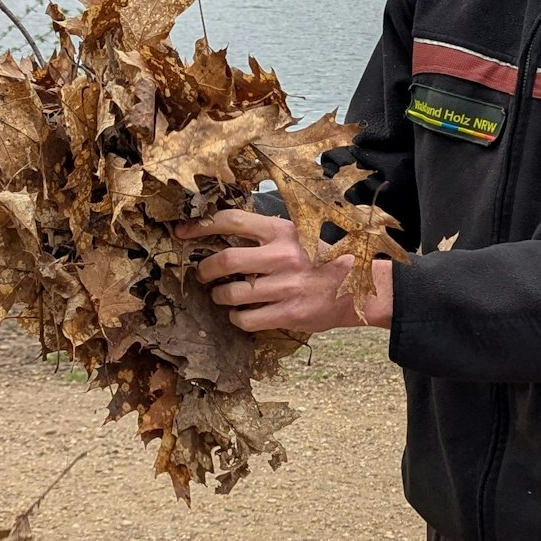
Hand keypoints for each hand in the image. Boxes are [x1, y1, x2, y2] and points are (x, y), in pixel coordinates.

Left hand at [174, 209, 393, 332]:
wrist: (358, 287)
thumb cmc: (319, 259)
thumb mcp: (296, 236)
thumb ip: (263, 235)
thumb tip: (219, 235)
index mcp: (281, 231)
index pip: (230, 221)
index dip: (200, 227)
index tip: (182, 233)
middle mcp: (281, 256)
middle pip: (223, 262)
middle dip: (205, 271)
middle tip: (204, 274)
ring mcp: (284, 287)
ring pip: (230, 295)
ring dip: (219, 297)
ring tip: (222, 296)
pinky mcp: (288, 313)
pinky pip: (245, 319)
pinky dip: (236, 317)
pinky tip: (241, 313)